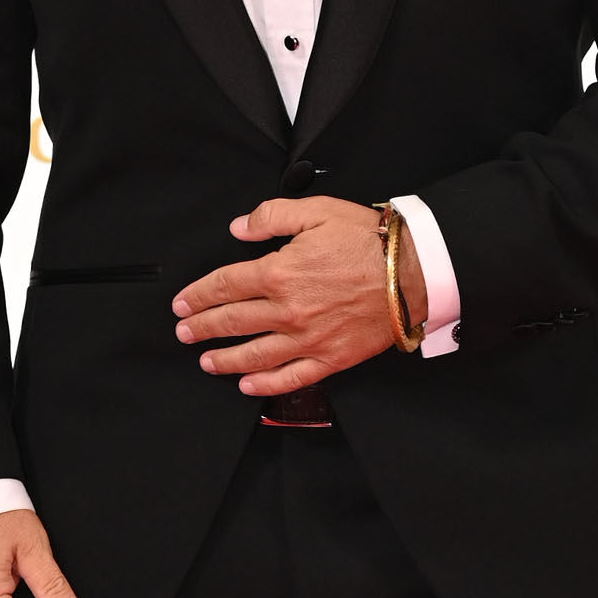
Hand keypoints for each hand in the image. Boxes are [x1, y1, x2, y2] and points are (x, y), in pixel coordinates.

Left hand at [173, 194, 408, 394]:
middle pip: (232, 321)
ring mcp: (307, 338)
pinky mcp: (330, 357)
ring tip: (205, 361)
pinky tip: (247, 385)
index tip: (182, 303)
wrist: (414, 272)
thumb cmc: (368, 241)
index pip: (225, 285)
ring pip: (254, 354)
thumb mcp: (317, 211)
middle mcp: (287, 310)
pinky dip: (265, 384)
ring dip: (224, 359)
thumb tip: (239, 228)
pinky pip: (290, 378)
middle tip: (183, 333)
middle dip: (202, 327)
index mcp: (279, 272)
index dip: (198, 295)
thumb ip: (272, 216)